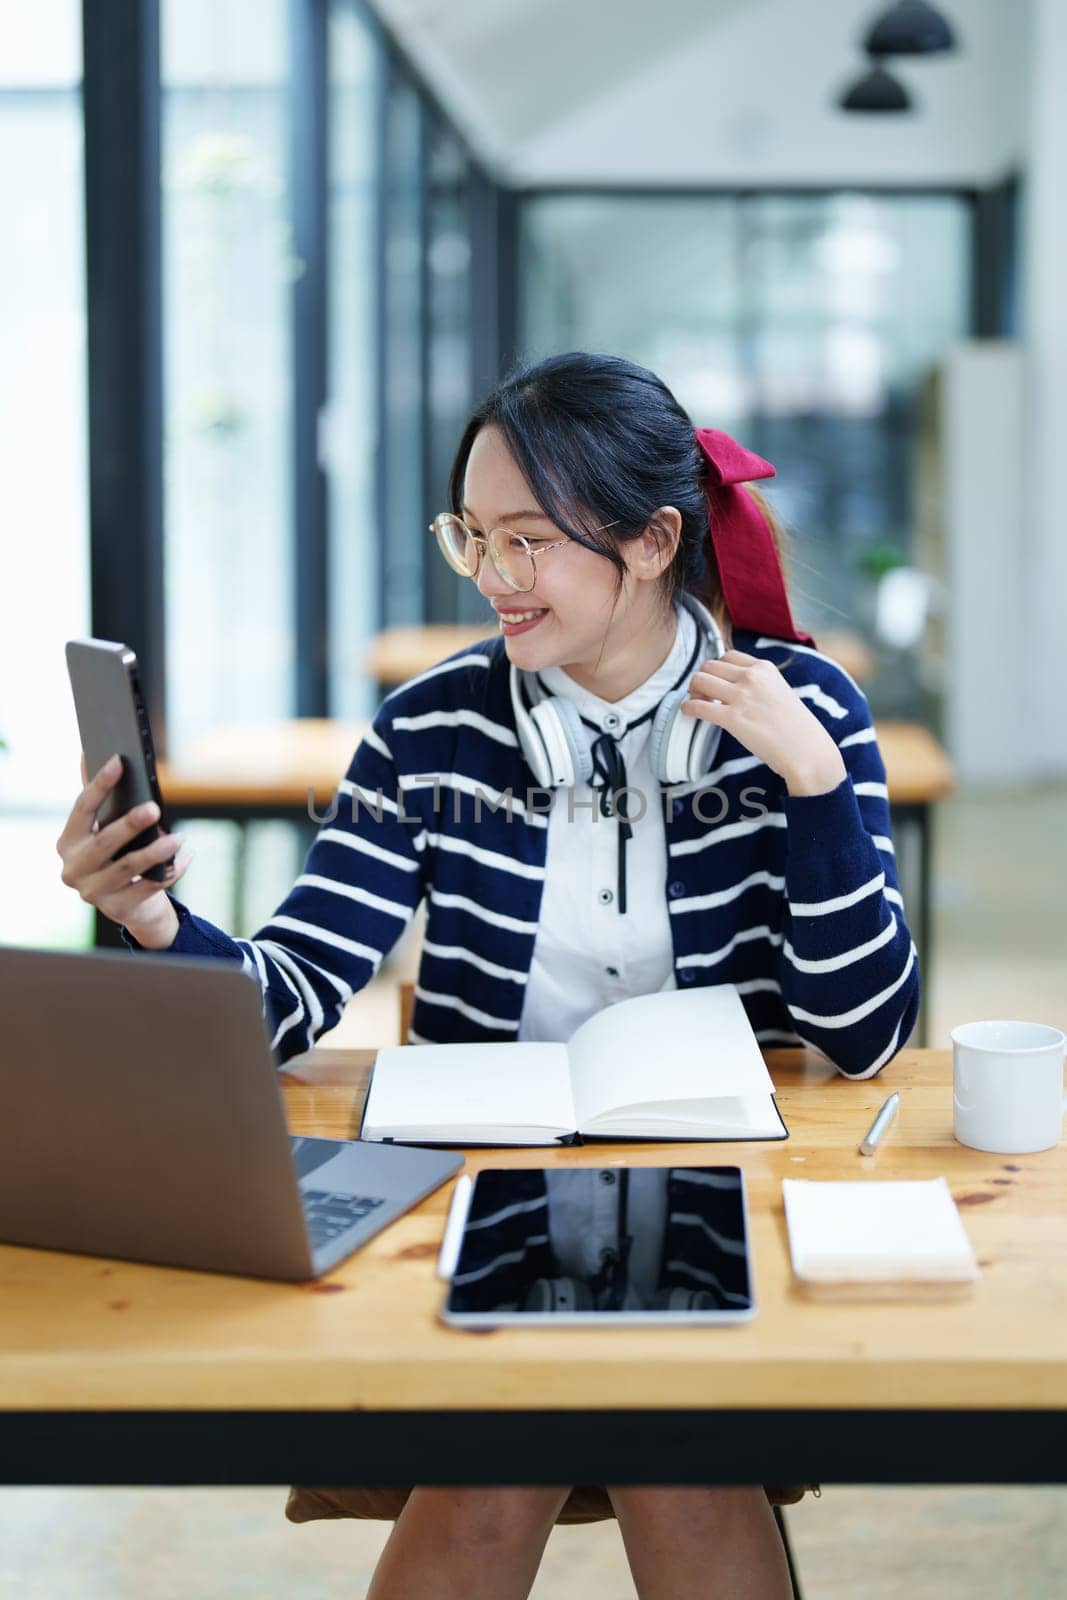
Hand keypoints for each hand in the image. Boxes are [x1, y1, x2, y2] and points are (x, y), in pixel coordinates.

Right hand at [55, 752, 190, 939]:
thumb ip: (97, 797)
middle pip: (104, 842)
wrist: (127, 904)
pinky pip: (149, 888)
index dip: (100, 784)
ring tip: (178, 838)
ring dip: (155, 852)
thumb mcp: (103, 829)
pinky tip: (185, 858)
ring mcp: (93, 892)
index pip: (81, 809)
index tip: (119, 761)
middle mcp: (73, 868)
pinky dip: (169, 872)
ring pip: (127, 868)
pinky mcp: (117, 909)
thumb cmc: (115, 855)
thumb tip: (87, 754)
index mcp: (68, 842)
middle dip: (130, 824)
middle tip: (154, 808)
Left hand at [681, 650, 847, 795]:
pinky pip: (698, 707)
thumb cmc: (796, 728)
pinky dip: (687, 708)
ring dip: (693, 691)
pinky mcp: (733, 719)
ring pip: (700, 680)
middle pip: (709, 666)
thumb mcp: (780, 692)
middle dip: (702, 679)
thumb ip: (759, 685)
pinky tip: (688, 713)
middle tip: (704, 695)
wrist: (807, 751)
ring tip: (698, 704)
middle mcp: (752, 677)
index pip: (728, 656)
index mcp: (764, 668)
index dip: (718, 669)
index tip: (717, 683)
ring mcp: (742, 697)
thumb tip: (735, 688)